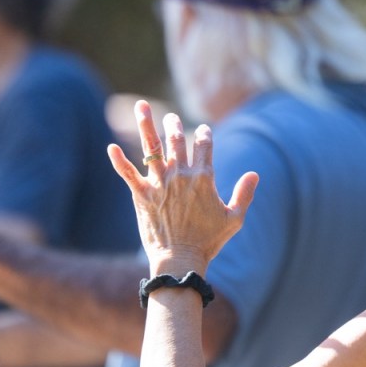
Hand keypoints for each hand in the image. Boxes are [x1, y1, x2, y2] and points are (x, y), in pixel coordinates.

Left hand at [108, 100, 257, 276]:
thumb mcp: (234, 219)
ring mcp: (159, 183)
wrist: (180, 260)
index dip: (204, 135)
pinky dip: (118, 160)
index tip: (203, 131)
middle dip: (173, 124)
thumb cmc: (208, 242)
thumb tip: (255, 174)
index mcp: (203, 178)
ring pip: (151, 147)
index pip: (204, 145)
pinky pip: (127, 173)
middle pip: (176, 140)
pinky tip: (111, 147)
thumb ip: (244, 194)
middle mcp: (180, 175)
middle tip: (170, 116)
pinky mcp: (141, 195)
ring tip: (140, 106)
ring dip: (145, 124)